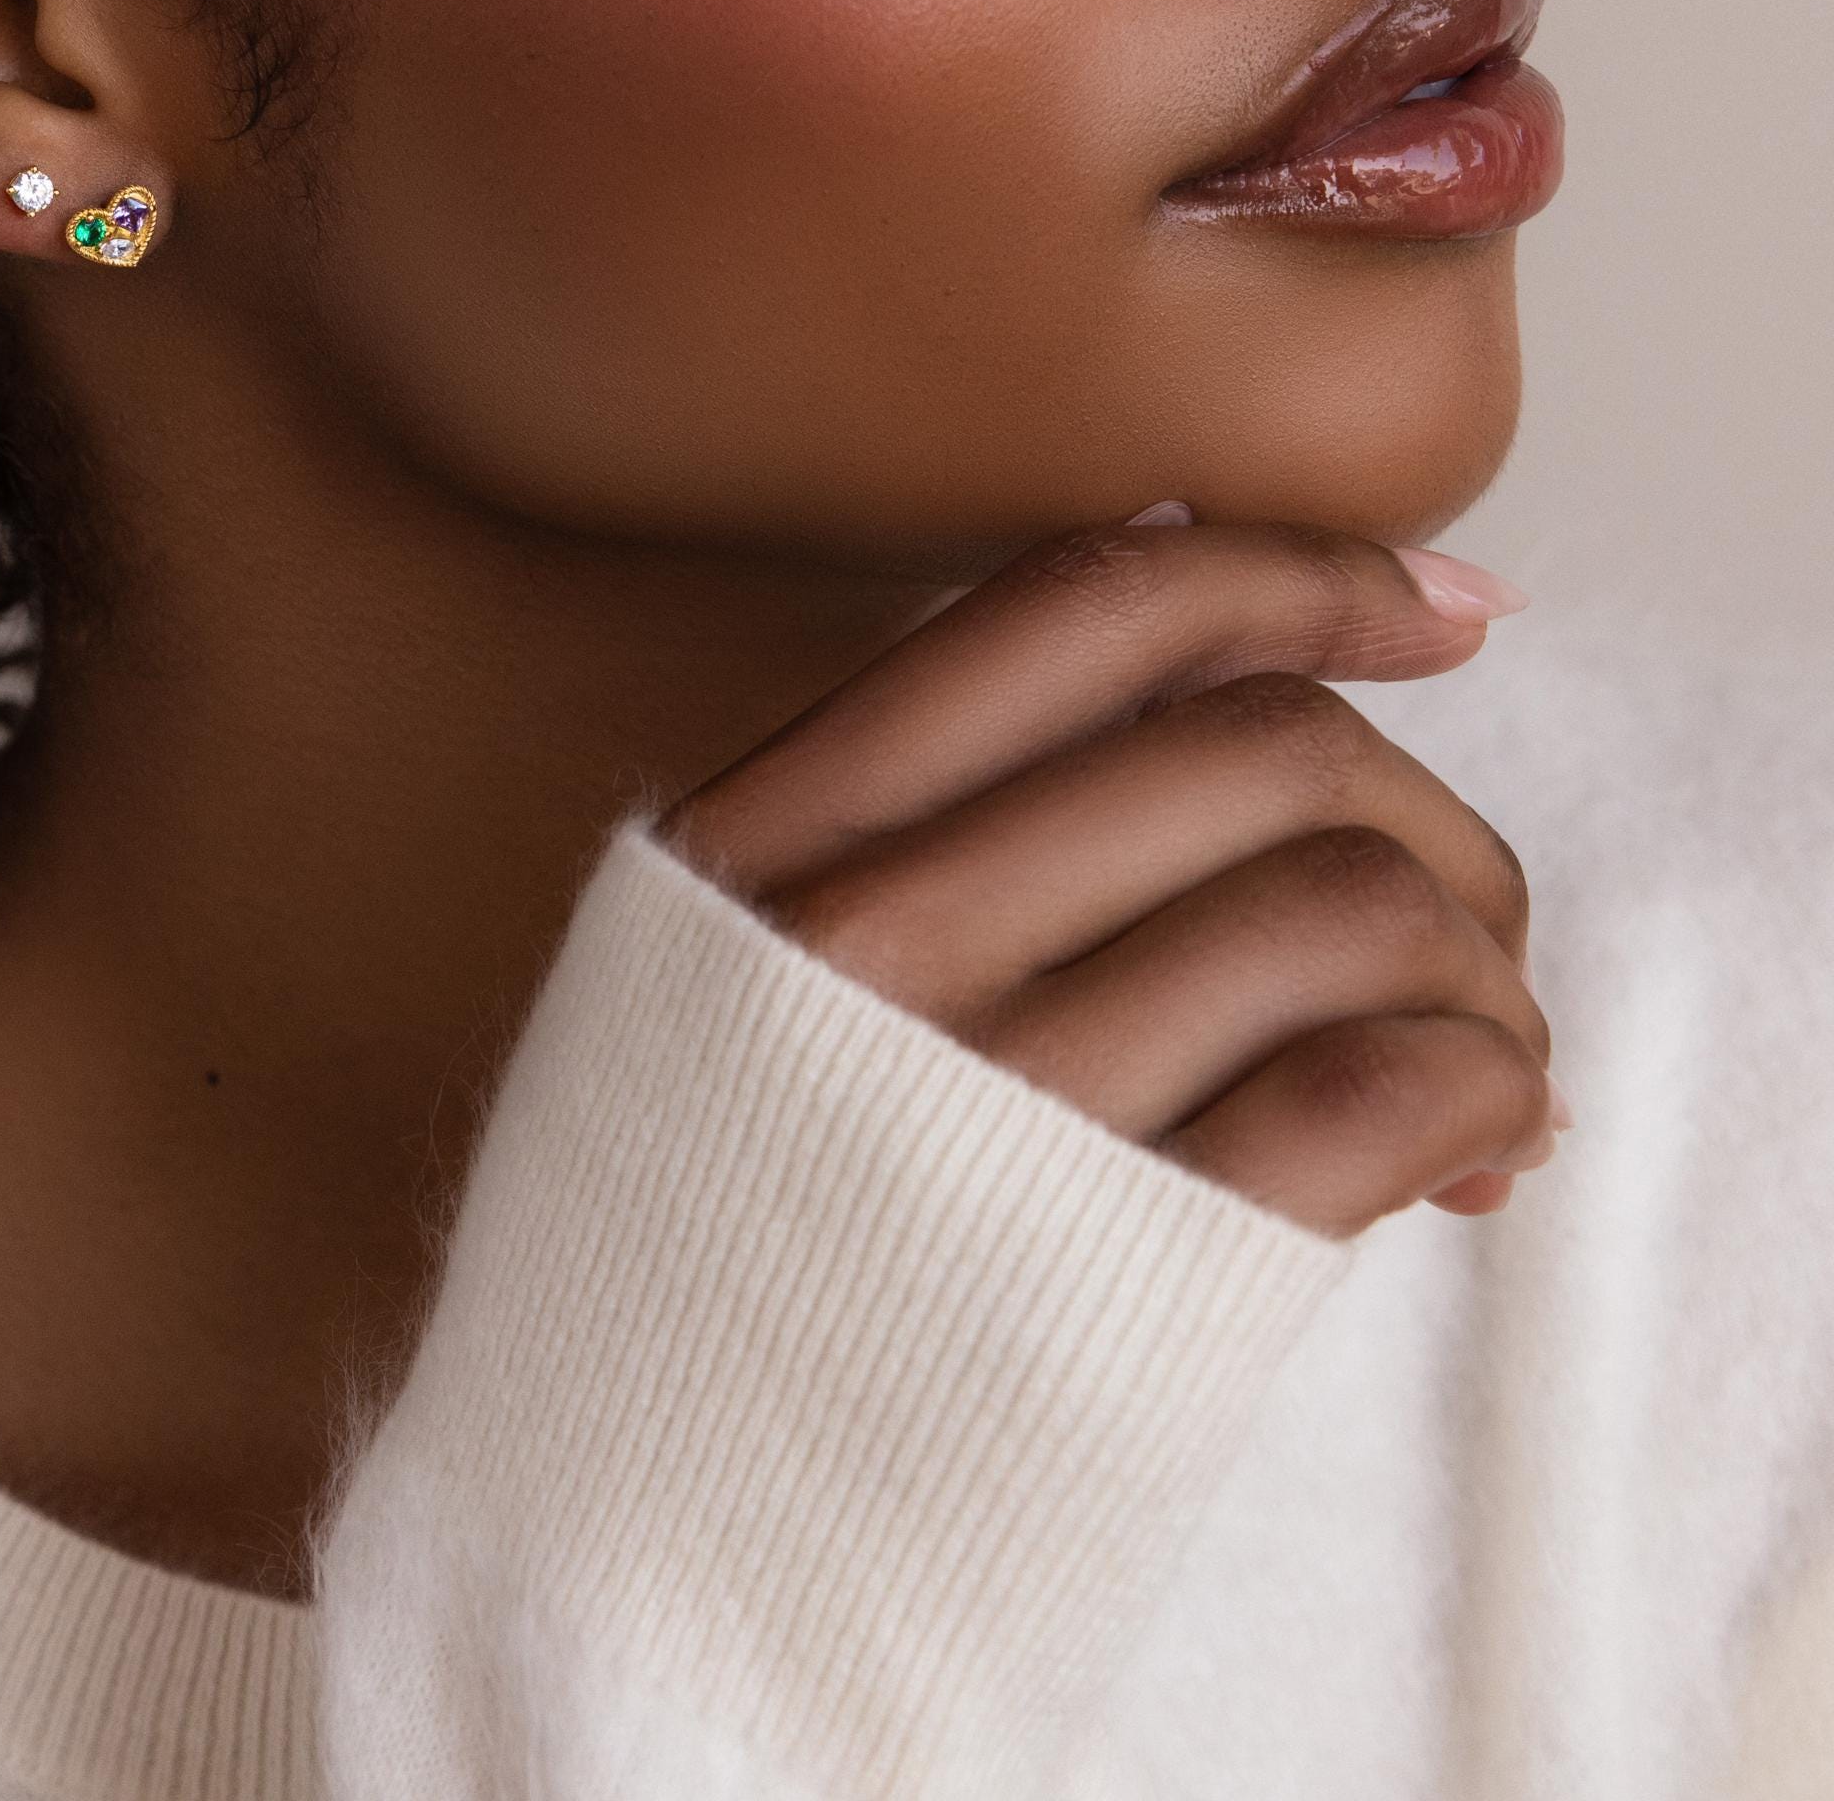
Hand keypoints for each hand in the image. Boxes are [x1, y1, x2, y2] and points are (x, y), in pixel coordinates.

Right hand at [654, 514, 1559, 1238]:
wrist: (611, 1533)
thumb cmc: (691, 1225)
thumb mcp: (714, 960)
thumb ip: (904, 781)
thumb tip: (1200, 560)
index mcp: (766, 844)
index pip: (1081, 614)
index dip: (1303, 572)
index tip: (1437, 602)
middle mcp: (869, 945)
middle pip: (1257, 753)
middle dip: (1424, 809)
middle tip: (1458, 902)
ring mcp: (990, 1111)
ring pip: (1346, 913)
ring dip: (1476, 963)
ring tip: (1473, 1038)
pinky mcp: (1118, 1277)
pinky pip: (1374, 1101)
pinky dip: (1482, 1085)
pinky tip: (1479, 1130)